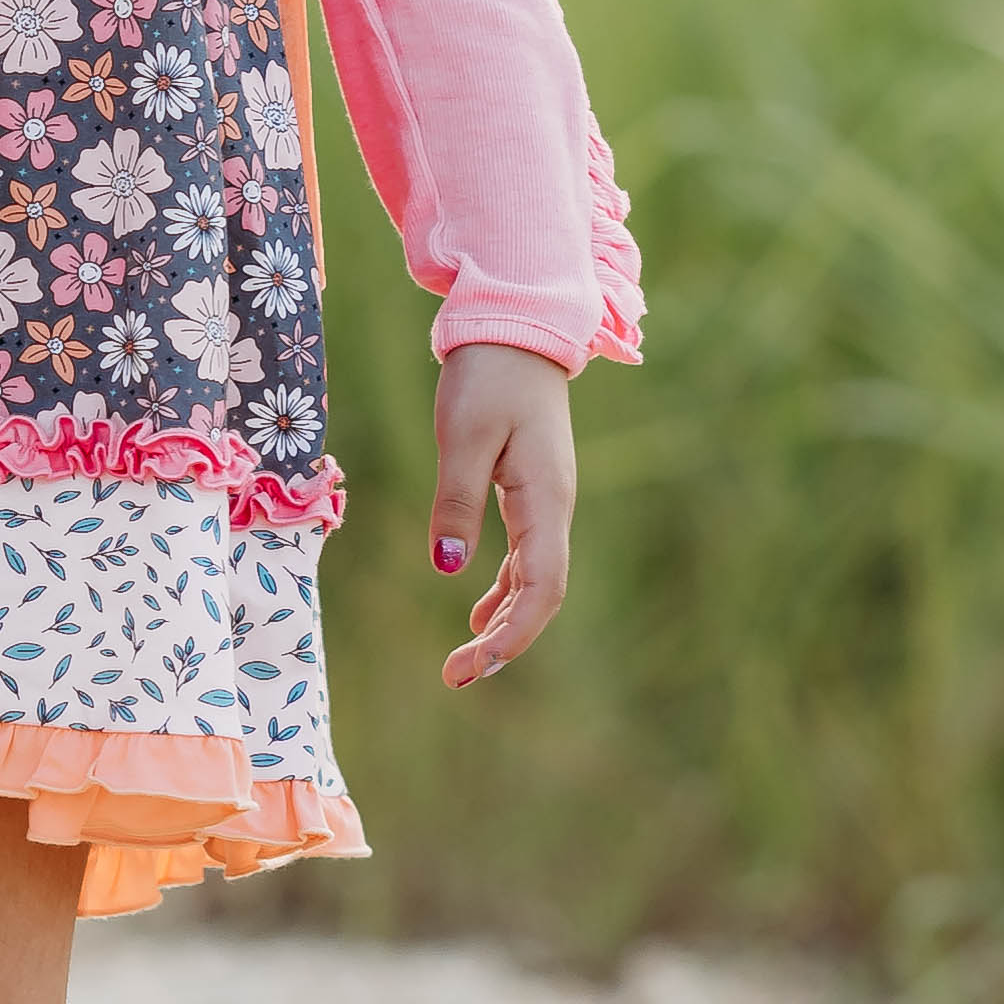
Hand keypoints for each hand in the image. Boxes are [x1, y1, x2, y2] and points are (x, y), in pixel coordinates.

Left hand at [428, 343, 574, 687]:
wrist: (515, 327)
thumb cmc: (487, 375)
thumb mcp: (463, 435)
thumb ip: (457, 500)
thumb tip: (449, 568)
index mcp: (546, 499)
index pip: (543, 588)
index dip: (514, 634)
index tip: (474, 665)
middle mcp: (555, 508)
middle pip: (542, 594)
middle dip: (504, 642)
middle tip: (456, 676)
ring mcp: (546, 501)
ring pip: (534, 579)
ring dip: (503, 621)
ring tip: (464, 660)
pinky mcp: (530, 490)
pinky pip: (525, 555)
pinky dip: (503, 588)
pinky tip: (478, 611)